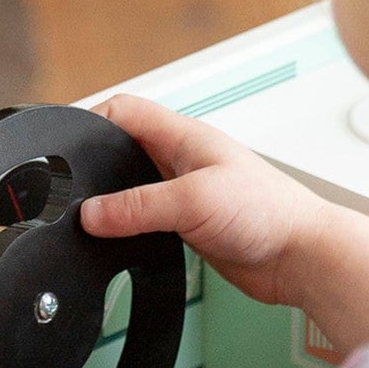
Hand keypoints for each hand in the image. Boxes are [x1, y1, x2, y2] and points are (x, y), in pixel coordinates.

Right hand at [80, 94, 331, 309]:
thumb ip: (139, 206)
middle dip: (97, 164)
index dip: (92, 119)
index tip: (66, 143)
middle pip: (125, 149)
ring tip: (93, 218)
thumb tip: (92, 213)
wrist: (302, 256)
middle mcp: (184, 161)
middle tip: (74, 187)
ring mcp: (187, 193)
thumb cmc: (270, 212)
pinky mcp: (191, 226)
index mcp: (185, 137)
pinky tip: (122, 242)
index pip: (125, 111)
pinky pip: (148, 220)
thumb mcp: (193, 201)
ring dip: (115, 202)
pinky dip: (130, 229)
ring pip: (135, 188)